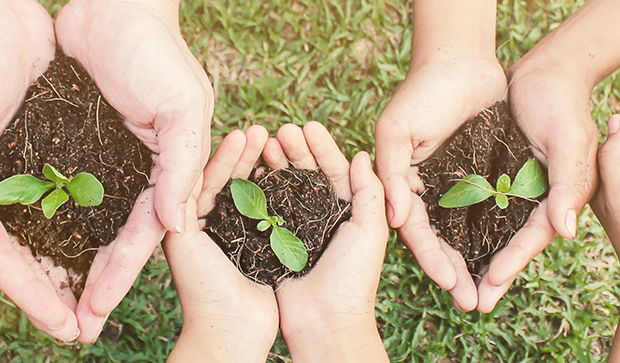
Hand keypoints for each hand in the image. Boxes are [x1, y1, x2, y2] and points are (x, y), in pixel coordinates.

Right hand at [0, 0, 84, 339]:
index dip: (28, 293)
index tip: (60, 326)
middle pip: (30, 256)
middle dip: (58, 295)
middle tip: (88, 332)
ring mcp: (27, 174)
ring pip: (56, 234)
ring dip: (80, 268)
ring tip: (106, 304)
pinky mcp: (55, 153)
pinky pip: (77, 200)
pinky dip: (95, 224)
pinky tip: (120, 246)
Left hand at [56, 0, 213, 341]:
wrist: (114, 5)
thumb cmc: (158, 52)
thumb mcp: (183, 107)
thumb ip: (180, 166)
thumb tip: (174, 227)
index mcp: (159, 173)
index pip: (141, 235)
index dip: (120, 274)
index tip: (98, 309)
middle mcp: (126, 175)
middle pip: (105, 241)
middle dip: (90, 284)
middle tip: (72, 328)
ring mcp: (93, 161)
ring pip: (75, 224)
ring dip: (61, 263)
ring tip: (46, 304)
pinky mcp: (60, 142)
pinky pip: (48, 191)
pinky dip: (38, 222)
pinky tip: (20, 249)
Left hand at [166, 126, 276, 361]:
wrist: (231, 330)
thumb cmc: (202, 289)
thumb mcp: (182, 241)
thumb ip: (180, 203)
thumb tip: (182, 169)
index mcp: (186, 223)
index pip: (204, 178)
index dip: (223, 156)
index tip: (242, 134)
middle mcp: (210, 227)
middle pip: (229, 181)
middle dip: (245, 156)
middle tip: (261, 131)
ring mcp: (237, 236)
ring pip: (251, 192)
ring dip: (262, 168)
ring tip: (277, 144)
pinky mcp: (260, 248)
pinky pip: (270, 212)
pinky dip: (278, 191)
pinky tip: (289, 172)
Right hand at [273, 123, 388, 361]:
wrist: (325, 322)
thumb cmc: (353, 278)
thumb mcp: (370, 230)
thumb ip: (369, 191)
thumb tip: (360, 154)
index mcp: (348, 212)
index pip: (334, 170)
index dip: (322, 147)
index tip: (308, 125)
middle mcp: (321, 218)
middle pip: (306, 174)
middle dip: (295, 150)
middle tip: (281, 130)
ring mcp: (296, 229)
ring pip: (283, 186)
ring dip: (275, 163)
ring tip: (263, 142)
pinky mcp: (273, 243)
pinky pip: (264, 209)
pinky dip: (257, 188)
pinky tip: (248, 169)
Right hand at [374, 51, 506, 311]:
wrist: (461, 61)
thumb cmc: (421, 92)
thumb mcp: (397, 131)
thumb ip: (393, 174)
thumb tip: (397, 221)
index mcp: (406, 187)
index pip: (417, 233)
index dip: (432, 259)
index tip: (449, 283)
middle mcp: (433, 193)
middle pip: (445, 242)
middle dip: (457, 274)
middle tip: (474, 304)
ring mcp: (461, 187)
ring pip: (472, 233)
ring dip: (482, 262)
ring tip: (496, 290)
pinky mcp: (489, 176)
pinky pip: (497, 210)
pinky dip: (503, 233)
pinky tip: (515, 255)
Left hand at [473, 56, 601, 311]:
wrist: (549, 71)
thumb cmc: (563, 102)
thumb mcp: (569, 140)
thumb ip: (568, 184)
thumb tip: (564, 231)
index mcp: (562, 197)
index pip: (534, 237)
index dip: (513, 262)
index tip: (490, 283)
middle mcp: (541, 199)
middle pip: (513, 243)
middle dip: (493, 274)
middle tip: (473, 305)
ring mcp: (520, 188)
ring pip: (494, 230)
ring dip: (477, 257)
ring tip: (456, 285)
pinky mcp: (500, 174)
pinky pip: (481, 206)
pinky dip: (466, 225)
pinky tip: (446, 242)